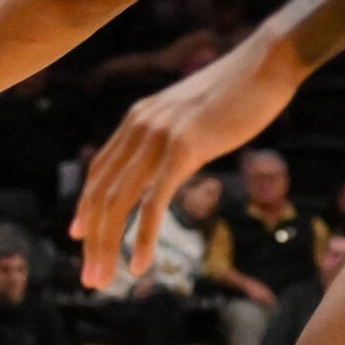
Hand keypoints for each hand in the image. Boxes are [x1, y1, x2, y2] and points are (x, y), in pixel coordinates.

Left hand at [73, 33, 302, 289]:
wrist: (266, 63)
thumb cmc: (239, 92)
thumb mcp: (194, 114)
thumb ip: (174, 136)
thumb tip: (171, 160)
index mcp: (138, 119)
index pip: (99, 170)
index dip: (85, 206)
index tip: (78, 236)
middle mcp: (139, 127)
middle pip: (101, 193)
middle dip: (91, 240)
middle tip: (90, 278)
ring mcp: (158, 138)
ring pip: (118, 203)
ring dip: (107, 247)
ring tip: (103, 281)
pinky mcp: (183, 150)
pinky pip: (153, 204)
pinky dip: (141, 239)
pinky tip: (137, 265)